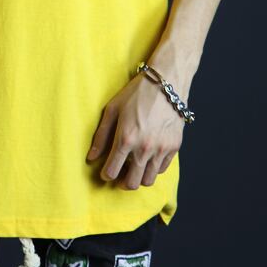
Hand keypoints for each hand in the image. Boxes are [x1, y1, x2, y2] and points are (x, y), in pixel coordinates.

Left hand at [86, 71, 183, 188]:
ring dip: (138, 177)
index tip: (105, 171)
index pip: (112, 172)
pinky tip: (147, 157)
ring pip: (148, 180)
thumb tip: (91, 158)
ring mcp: (161, 149)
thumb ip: (101, 136)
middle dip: (122, 183)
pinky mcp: (174, 147)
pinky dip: (152, 168)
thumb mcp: (112, 110)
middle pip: (132, 183)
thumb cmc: (136, 93)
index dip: (105, 174)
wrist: (166, 82)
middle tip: (119, 176)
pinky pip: (161, 169)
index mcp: (126, 139)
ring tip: (133, 167)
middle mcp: (145, 148)